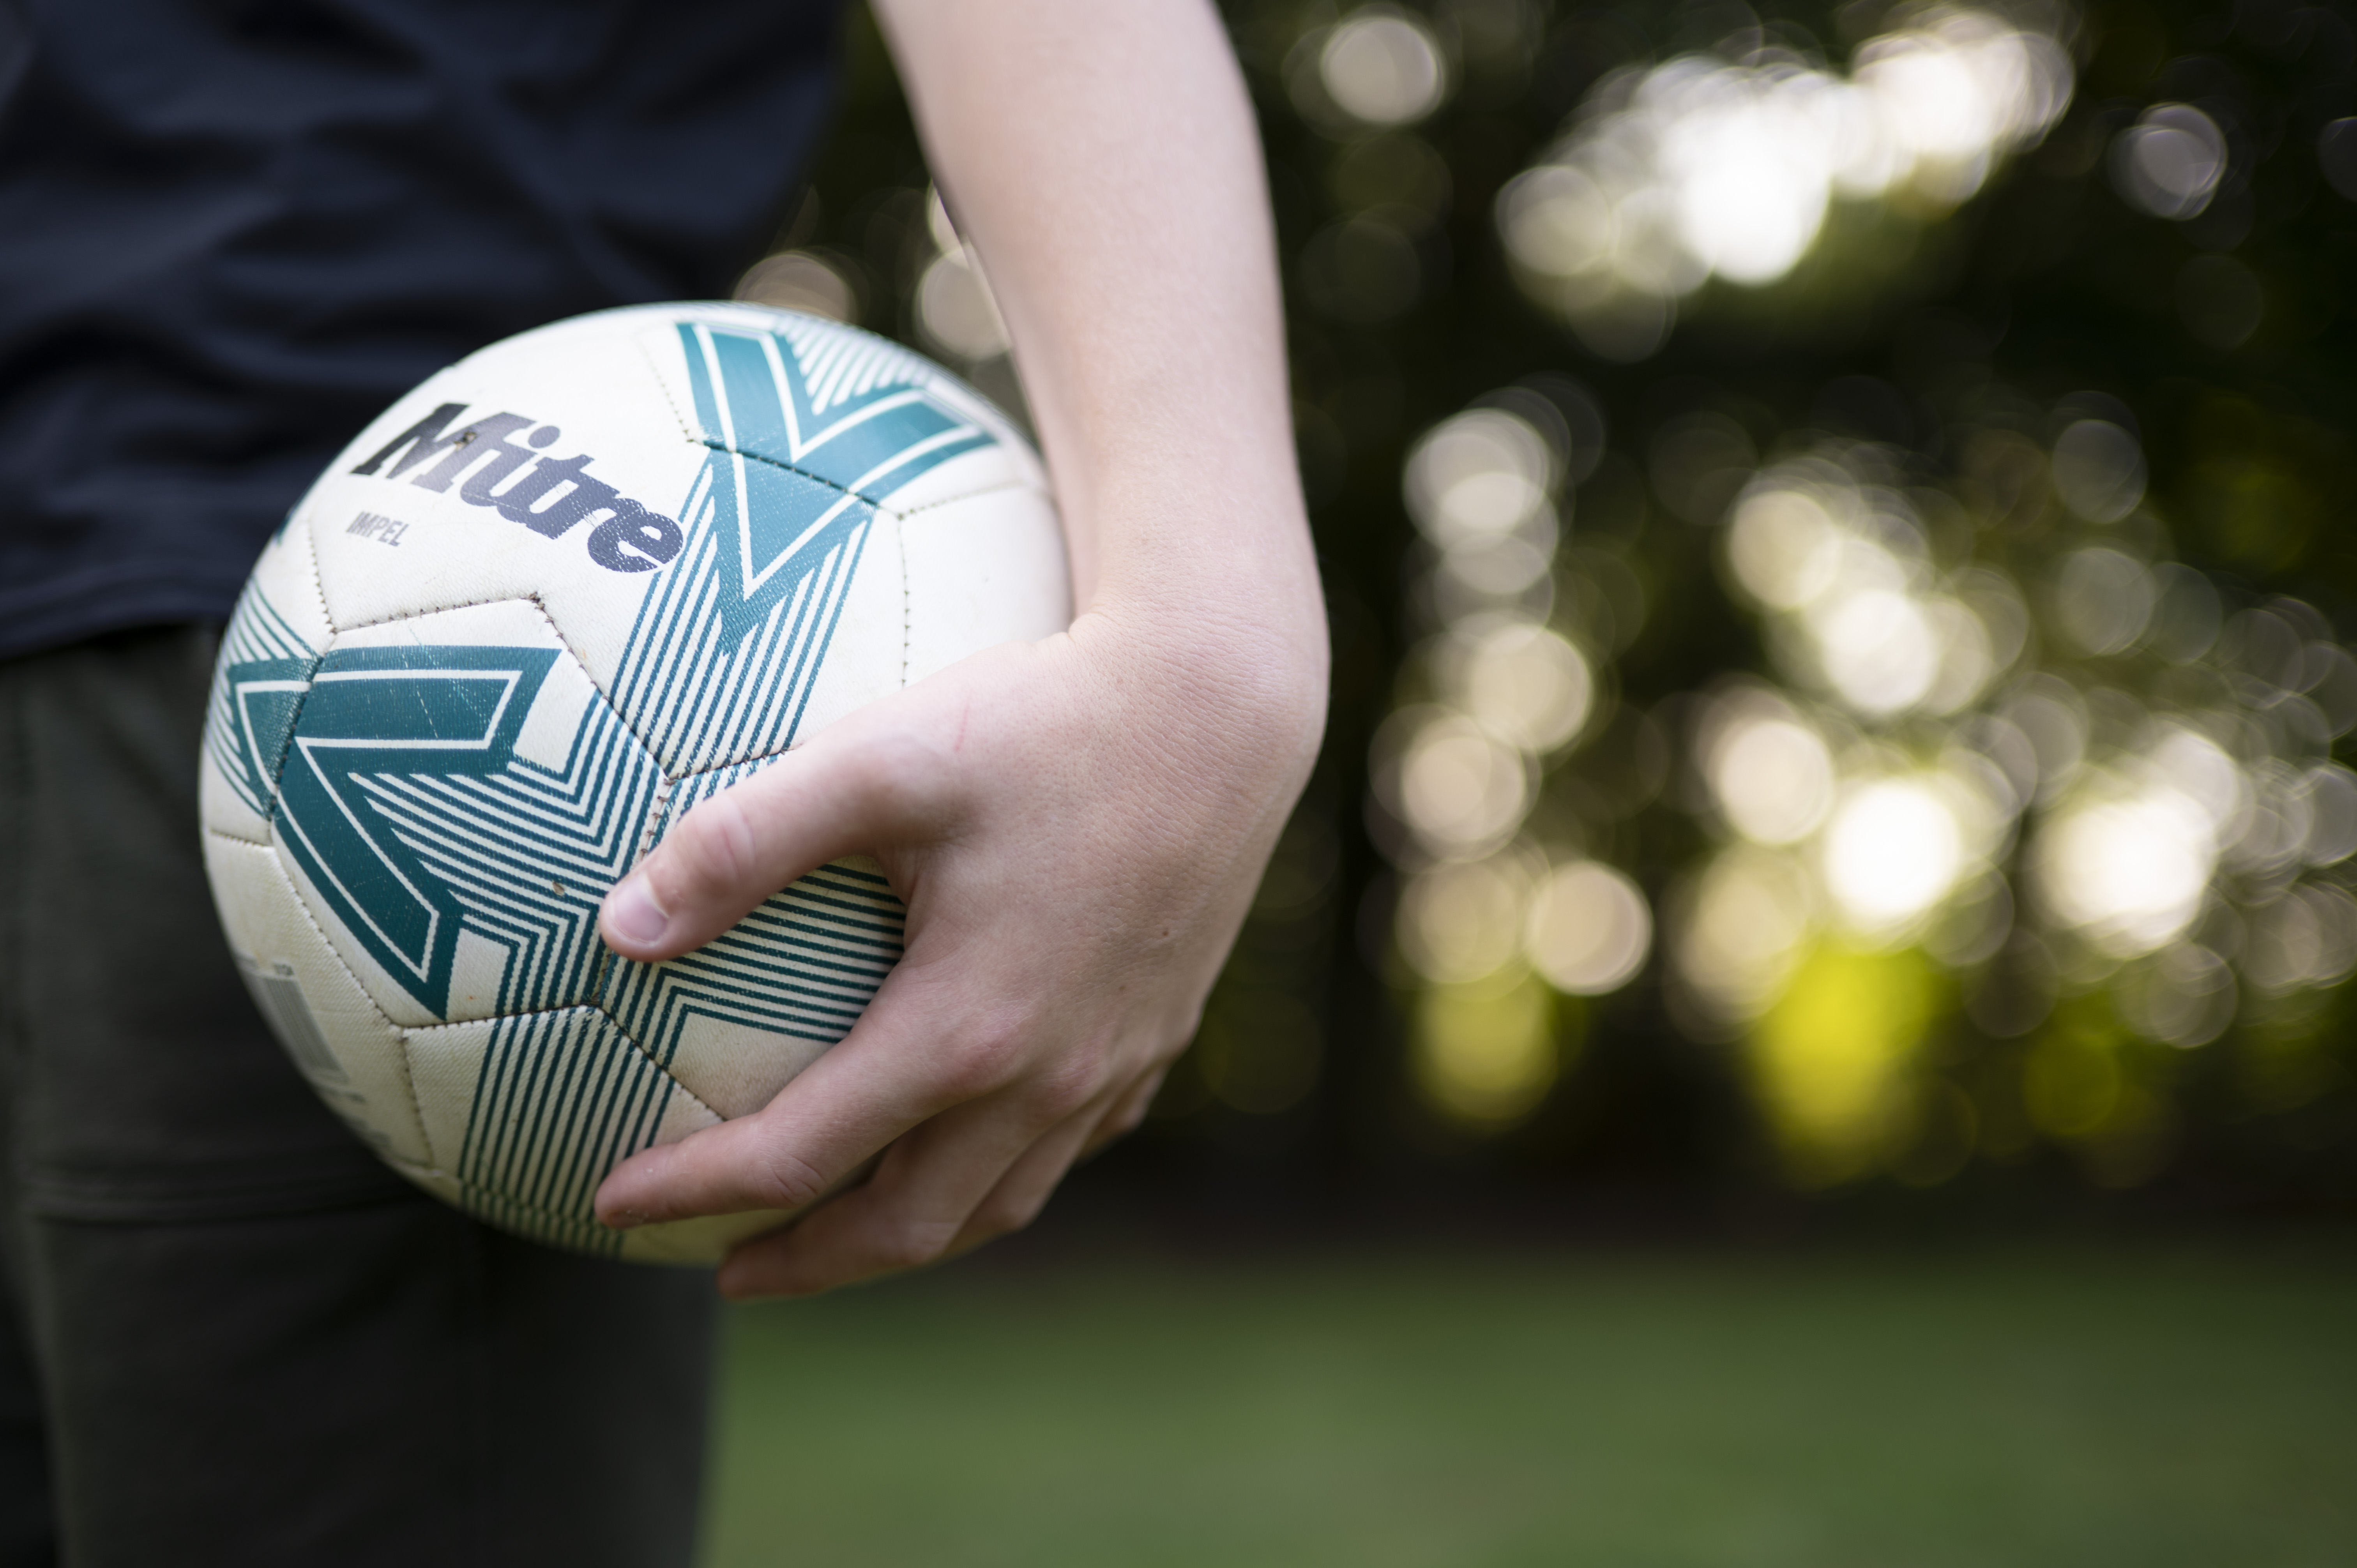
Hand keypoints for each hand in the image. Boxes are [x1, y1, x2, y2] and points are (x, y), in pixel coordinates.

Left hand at [592, 598, 1321, 1296]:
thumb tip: (617, 927)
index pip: (799, 1158)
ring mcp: (1113, 1067)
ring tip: (834, 1235)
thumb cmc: (1047, 719)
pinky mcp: (1157, 1038)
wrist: (1220, 705)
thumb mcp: (877, 758)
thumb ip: (741, 842)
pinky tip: (963, 1145)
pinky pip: (1066, 1149)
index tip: (610, 1202)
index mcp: (967, 1030)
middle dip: (805, 1267)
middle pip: (907, 1228)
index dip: (693, 1192)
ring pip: (997, 1205)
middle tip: (723, 1269)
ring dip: (902, 1238)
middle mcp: (1047, 1078)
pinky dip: (995, 1176)